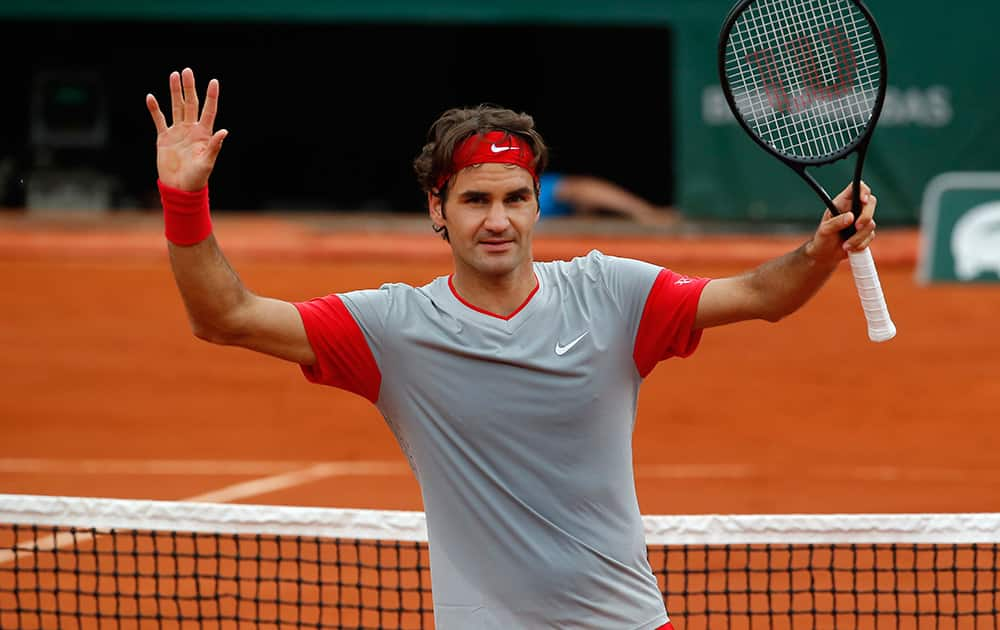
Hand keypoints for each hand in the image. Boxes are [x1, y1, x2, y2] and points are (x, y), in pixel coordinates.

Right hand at [146, 68, 226, 190]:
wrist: (179, 188)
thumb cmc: (197, 178)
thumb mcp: (207, 162)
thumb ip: (214, 146)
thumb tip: (224, 131)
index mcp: (204, 134)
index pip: (209, 111)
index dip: (211, 96)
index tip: (214, 81)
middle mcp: (191, 129)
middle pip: (190, 104)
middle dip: (189, 88)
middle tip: (187, 71)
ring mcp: (177, 132)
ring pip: (176, 107)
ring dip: (174, 92)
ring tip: (174, 75)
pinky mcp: (164, 138)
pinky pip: (159, 120)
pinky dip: (155, 109)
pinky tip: (151, 97)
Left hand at [804, 181, 876, 263]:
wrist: (826, 255)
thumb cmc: (822, 238)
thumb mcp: (825, 230)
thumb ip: (836, 222)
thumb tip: (850, 217)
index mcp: (843, 202)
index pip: (856, 187)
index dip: (863, 190)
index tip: (863, 200)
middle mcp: (854, 209)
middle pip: (871, 202)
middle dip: (866, 216)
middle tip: (857, 226)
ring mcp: (861, 220)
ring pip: (870, 223)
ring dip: (858, 237)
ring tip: (845, 245)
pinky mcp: (866, 232)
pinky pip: (870, 236)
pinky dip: (860, 244)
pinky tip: (850, 248)